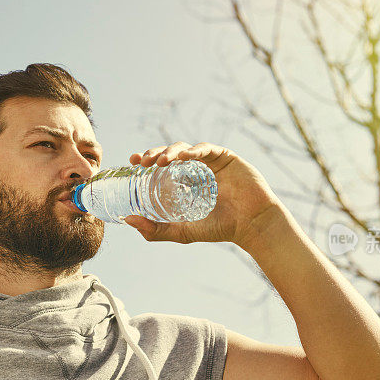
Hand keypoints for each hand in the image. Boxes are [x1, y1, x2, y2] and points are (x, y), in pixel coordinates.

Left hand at [124, 141, 279, 245]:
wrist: (251, 224)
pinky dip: (194, 150)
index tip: (132, 162)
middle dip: (154, 153)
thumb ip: (156, 229)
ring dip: (170, 151)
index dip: (146, 160)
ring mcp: (211, 162)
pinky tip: (185, 156)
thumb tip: (128, 220)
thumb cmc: (220, 228)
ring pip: (185, 148)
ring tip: (160, 162)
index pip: (161, 166)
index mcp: (185, 182)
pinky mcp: (226, 157)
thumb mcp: (182, 232)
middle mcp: (195, 170)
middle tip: (142, 161)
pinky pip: (206, 148)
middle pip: (170, 154)